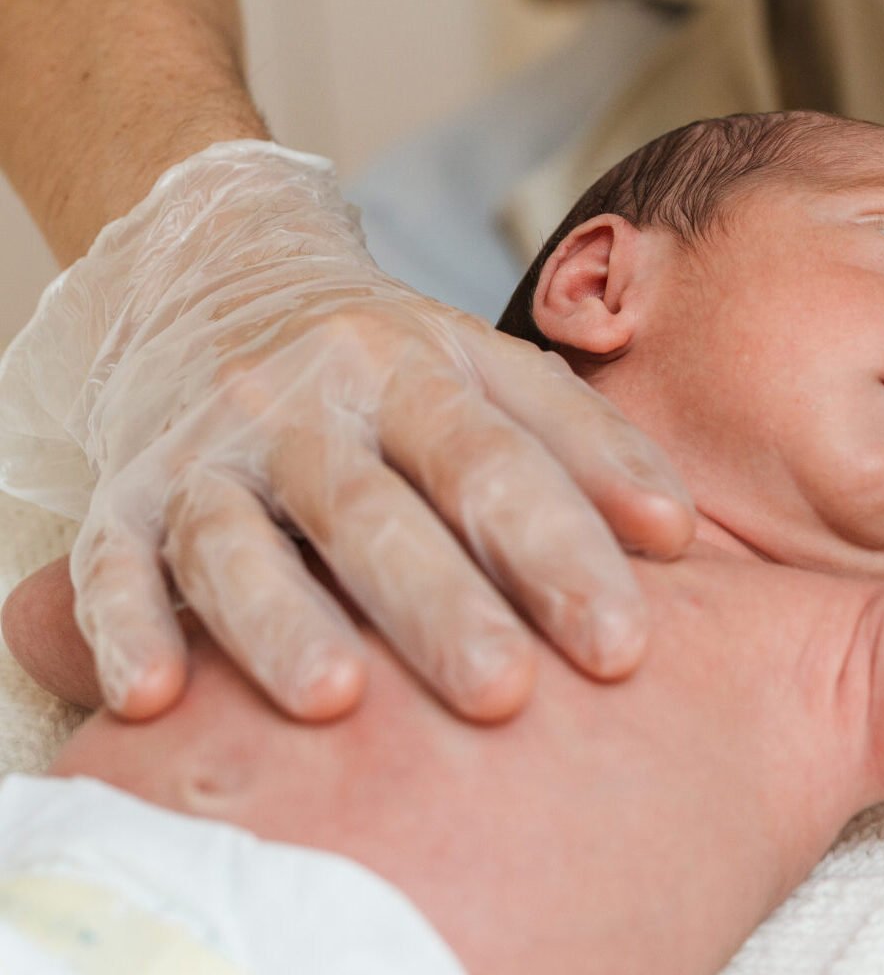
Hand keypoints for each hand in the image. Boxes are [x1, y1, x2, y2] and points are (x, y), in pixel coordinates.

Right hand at [0, 143, 693, 722]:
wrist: (224, 274)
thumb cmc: (390, 362)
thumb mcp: (490, 371)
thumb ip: (586, 442)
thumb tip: (679, 534)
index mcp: (414, 368)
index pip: (495, 460)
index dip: (561, 551)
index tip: (625, 646)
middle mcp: (308, 404)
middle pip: (375, 511)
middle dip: (441, 604)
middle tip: (506, 692)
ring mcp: (211, 449)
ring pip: (239, 540)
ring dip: (281, 622)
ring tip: (335, 699)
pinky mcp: (126, 493)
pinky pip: (113, 562)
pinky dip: (124, 627)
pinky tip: (152, 698)